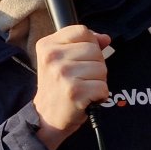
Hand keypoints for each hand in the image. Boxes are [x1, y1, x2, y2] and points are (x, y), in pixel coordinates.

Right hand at [33, 25, 110, 149]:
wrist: (45, 118)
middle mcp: (52, 57)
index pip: (83, 31)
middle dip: (96, 65)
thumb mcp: (62, 60)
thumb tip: (105, 38)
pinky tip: (87, 98)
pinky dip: (100, 95)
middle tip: (82, 78)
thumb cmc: (57, 87)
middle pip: (95, 50)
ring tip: (83, 88)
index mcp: (47, 45)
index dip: (90, 44)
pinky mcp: (74, 91)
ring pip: (101, 68)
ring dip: (98, 81)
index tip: (82, 59)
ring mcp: (63, 74)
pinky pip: (103, 86)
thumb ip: (83, 44)